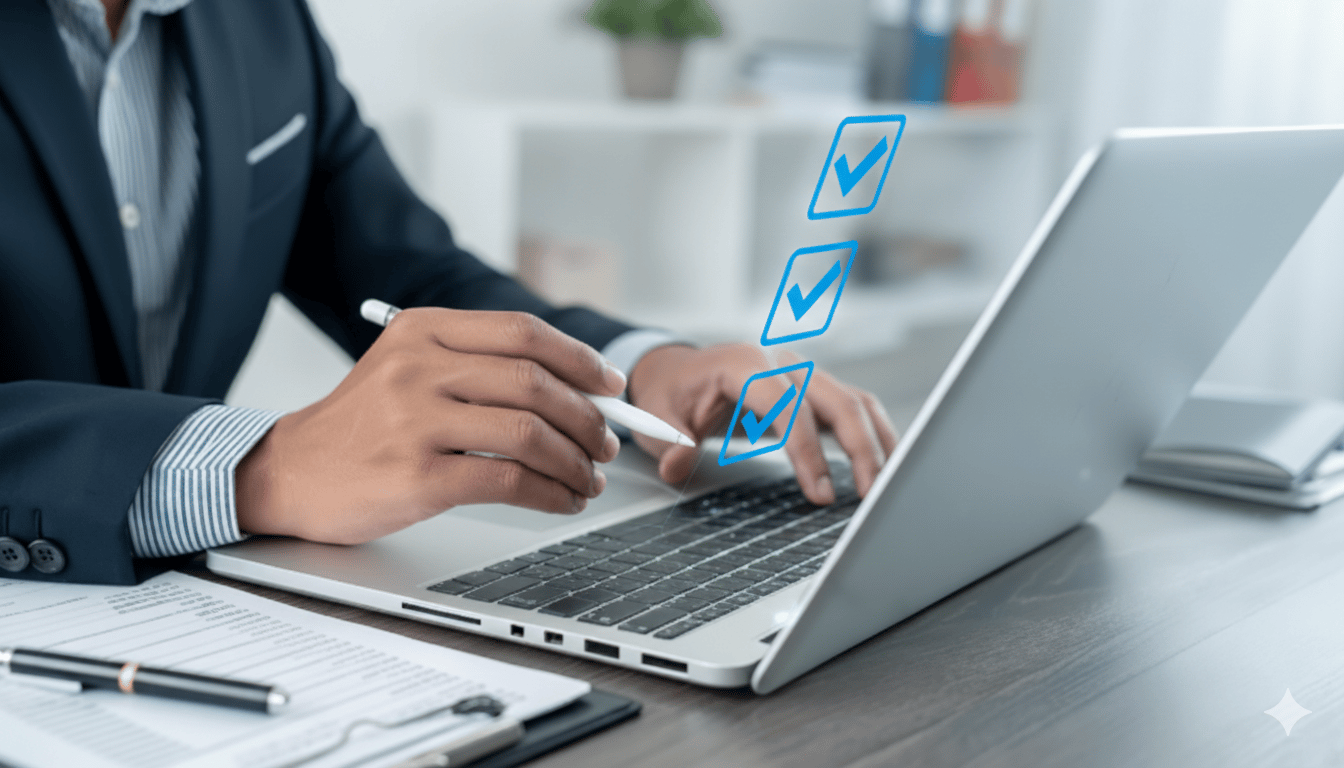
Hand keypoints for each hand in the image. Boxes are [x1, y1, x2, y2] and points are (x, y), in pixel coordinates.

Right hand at [235, 309, 625, 543]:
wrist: (289, 473)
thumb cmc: (361, 426)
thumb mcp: (407, 369)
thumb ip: (478, 367)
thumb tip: (575, 388)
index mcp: (422, 331)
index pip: (522, 332)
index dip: (579, 359)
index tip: (609, 384)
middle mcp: (418, 368)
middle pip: (534, 384)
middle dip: (587, 418)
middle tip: (607, 443)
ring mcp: (415, 422)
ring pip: (528, 434)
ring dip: (575, 461)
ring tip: (590, 478)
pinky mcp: (417, 477)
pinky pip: (508, 482)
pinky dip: (550, 493)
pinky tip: (562, 500)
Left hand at [626, 344, 898, 504]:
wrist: (676, 371)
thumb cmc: (671, 393)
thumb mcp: (658, 416)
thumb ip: (670, 441)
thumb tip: (677, 464)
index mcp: (745, 364)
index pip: (790, 406)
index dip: (808, 451)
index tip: (820, 492)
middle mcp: (782, 363)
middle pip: (838, 399)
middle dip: (861, 448)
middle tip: (870, 495)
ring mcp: (801, 373)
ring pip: (855, 401)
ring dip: (877, 442)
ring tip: (888, 486)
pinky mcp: (812, 390)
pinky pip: (852, 408)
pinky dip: (872, 436)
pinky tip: (883, 467)